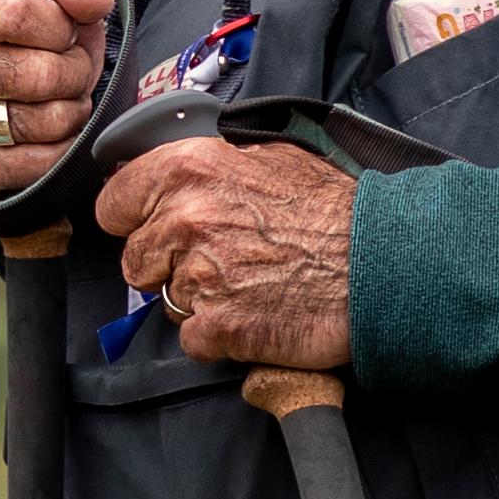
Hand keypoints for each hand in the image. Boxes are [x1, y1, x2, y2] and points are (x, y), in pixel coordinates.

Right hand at [0, 0, 118, 194]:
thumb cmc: (14, 24)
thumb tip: (93, 1)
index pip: (18, 14)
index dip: (60, 27)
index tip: (64, 30)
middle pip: (38, 75)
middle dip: (76, 73)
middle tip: (74, 68)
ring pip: (42, 122)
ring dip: (72, 110)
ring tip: (65, 96)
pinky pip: (34, 163)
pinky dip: (60, 148)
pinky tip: (55, 129)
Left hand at [96, 135, 358, 370]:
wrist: (384, 264)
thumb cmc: (336, 212)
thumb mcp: (272, 158)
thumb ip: (212, 161)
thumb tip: (173, 168)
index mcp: (189, 168)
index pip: (113, 202)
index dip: (134, 219)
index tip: (152, 228)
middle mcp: (185, 218)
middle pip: (135, 259)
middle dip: (169, 266)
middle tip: (221, 262)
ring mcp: (198, 275)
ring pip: (167, 301)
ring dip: (200, 302)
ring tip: (250, 286)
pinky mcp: (217, 327)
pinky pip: (194, 340)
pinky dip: (221, 337)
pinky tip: (257, 315)